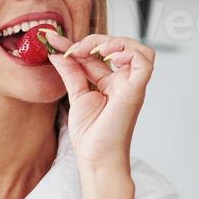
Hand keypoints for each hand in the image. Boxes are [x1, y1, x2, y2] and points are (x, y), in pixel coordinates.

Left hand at [43, 31, 154, 168]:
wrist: (95, 157)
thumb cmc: (90, 134)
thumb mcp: (76, 95)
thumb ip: (70, 72)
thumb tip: (57, 52)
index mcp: (111, 82)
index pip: (98, 54)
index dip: (78, 44)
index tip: (54, 42)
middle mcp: (124, 82)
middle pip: (119, 47)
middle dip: (94, 40)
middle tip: (72, 49)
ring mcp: (132, 86)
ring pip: (139, 50)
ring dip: (117, 42)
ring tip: (94, 50)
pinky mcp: (135, 91)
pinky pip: (144, 62)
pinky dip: (129, 52)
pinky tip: (109, 57)